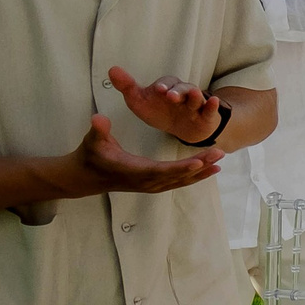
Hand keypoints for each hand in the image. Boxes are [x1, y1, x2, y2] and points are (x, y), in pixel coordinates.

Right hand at [64, 113, 221, 195]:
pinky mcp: (151, 185)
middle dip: (200, 165)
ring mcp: (149, 185)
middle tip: (220, 153)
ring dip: (201, 171)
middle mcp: (145, 181)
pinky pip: (177, 182)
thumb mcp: (93, 140)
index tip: (200, 161)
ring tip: (220, 160)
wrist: (83, 177)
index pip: (162, 170)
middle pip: (178, 175)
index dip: (182, 167)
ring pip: (180, 180)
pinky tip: (209, 170)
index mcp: (134, 171)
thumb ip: (98, 130)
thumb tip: (98, 118)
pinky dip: (194, 176)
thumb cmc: (90, 155)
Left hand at [107, 67, 224, 144]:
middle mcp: (183, 93)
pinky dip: (213, 105)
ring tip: (195, 95)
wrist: (181, 127)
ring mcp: (196, 104)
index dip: (162, 86)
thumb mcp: (140, 101)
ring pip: (197, 98)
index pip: (166, 84)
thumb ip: (127, 86)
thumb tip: (112, 69)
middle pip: (183, 88)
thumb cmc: (160, 110)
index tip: (158, 90)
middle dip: (178, 91)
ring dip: (196, 96)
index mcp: (167, 88)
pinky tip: (213, 101)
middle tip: (171, 96)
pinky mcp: (206, 116)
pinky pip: (211, 109)